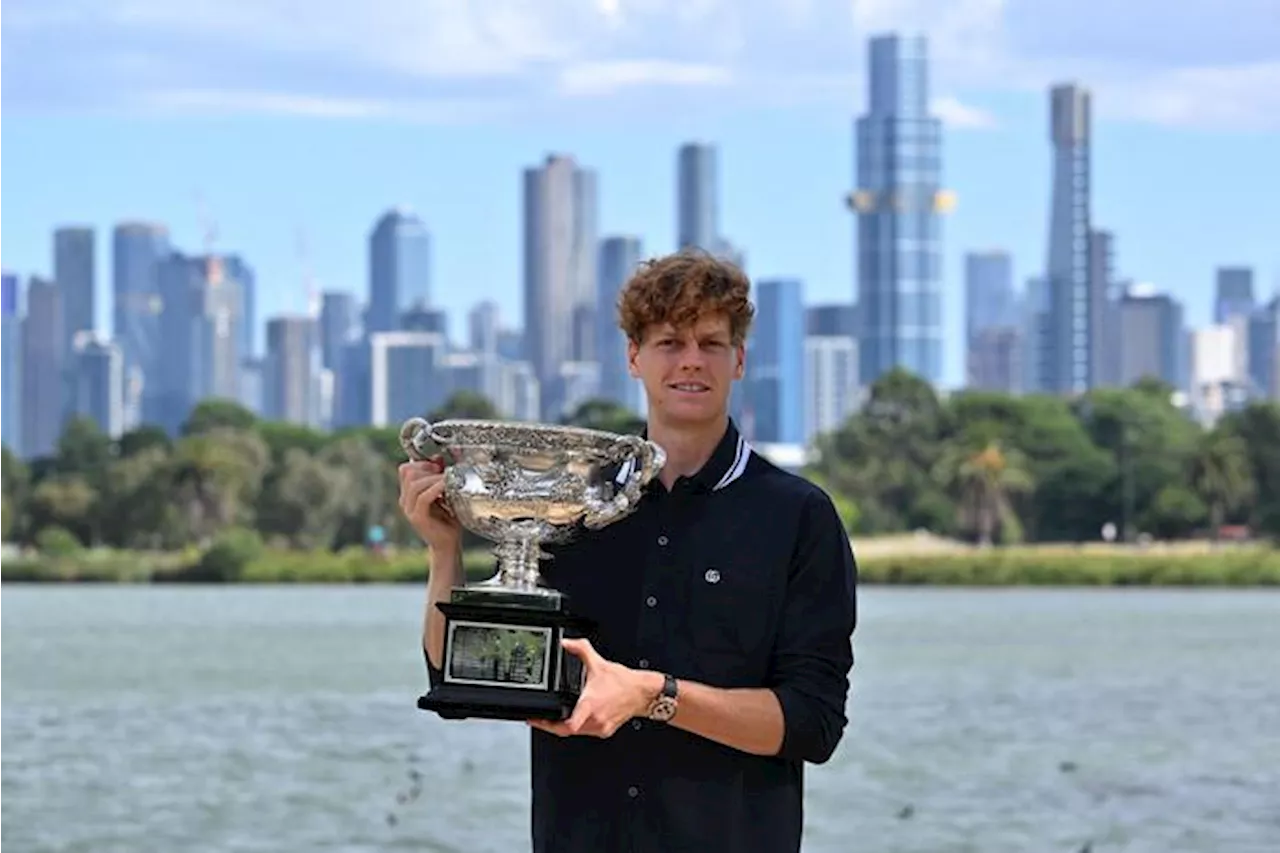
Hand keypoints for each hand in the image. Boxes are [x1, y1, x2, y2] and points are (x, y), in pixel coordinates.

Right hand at [397, 456, 461, 551]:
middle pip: (408, 473)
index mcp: (409, 493)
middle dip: (427, 468)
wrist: (448, 544)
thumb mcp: (445, 492)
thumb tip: (439, 457)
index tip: (438, 465)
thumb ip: (440, 476)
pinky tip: (447, 485)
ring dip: (433, 478)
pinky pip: (423, 497)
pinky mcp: (418, 518)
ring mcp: (409, 509)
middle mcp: (405, 500)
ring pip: (415, 484)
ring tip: (447, 479)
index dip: (421, 462)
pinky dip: (436, 488)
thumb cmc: (448, 518)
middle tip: (443, 472)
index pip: (405, 469)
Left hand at [528, 638, 659, 738]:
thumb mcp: (599, 663)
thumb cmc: (624, 682)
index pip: (569, 724)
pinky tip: (575, 717)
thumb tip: (567, 643)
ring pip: (577, 733)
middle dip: (552, 725)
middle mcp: (595, 719)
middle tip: (540, 719)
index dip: (551, 725)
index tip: (539, 720)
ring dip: (565, 726)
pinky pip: (587, 732)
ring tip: (554, 718)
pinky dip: (579, 725)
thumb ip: (581, 650)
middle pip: (567, 730)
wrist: (643, 692)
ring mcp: (600, 727)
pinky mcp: (605, 731)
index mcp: (590, 704)